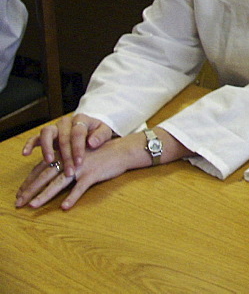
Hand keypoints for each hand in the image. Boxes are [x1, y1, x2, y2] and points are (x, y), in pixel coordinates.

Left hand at [16, 132, 150, 209]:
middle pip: (46, 175)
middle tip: (18, 202)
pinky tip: (65, 207)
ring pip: (58, 182)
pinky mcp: (93, 174)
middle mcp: (70, 160)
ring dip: (44, 194)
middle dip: (30, 189)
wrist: (123, 150)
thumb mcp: (82, 155)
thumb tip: (53, 175)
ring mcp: (81, 167)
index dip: (30, 180)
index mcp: (66, 154)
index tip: (20, 192)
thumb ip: (68, 162)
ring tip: (33, 205)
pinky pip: (80, 188)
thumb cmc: (103, 153)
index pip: (42, 168)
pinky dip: (73, 197)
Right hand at [21, 112, 112, 176]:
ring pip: (46, 133)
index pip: (78, 133)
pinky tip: (26, 153)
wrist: (90, 128)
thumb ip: (101, 136)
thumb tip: (92, 142)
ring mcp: (55, 127)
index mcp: (81, 120)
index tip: (79, 162)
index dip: (78, 148)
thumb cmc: (97, 132)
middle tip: (69, 171)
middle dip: (66, 155)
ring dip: (46, 148)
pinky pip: (35, 138)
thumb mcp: (105, 132)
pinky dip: (30, 144)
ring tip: (48, 161)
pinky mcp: (46, 135)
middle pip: (63, 137)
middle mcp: (66, 122)